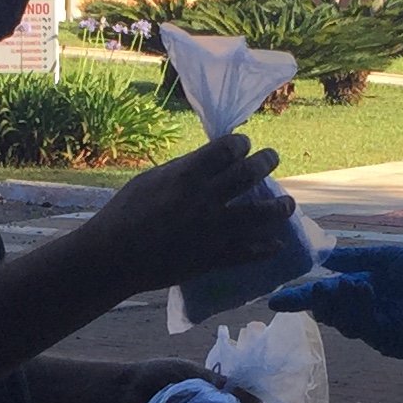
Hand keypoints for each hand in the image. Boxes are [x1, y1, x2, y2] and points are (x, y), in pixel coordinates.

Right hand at [78, 135, 292, 295]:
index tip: (244, 145)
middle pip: (249, 174)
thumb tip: (204, 162)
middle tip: (271, 158)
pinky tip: (276, 244)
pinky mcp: (213, 258)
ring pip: (259, 213)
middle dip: (266, 162)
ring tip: (288, 203)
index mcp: (188, 175)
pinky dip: (265, 248)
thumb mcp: (150, 180)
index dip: (241, 144)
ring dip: (279, 207)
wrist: (113, 257)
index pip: (228, 149)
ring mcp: (214, 230)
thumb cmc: (123, 214)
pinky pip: (248, 253)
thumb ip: (180, 170)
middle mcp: (207, 199)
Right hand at [269, 243, 402, 359]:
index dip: (300, 300)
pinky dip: (362, 308)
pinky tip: (366, 290)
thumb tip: (323, 257)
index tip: (275, 301)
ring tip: (352, 283)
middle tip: (318, 289)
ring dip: (343, 303)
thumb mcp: (382, 259)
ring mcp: (375, 330)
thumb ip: (352, 259)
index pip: (323, 298)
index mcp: (359, 292)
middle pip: (329, 314)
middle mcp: (363, 313)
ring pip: (344, 324)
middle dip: (321, 302)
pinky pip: (365, 328)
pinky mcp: (389, 342)